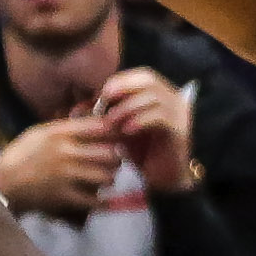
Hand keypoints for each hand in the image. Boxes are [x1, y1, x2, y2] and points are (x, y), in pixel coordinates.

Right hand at [0, 114, 122, 218]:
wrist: (1, 184)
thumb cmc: (19, 155)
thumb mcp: (39, 132)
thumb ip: (65, 127)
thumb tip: (92, 122)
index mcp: (59, 133)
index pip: (99, 126)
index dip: (115, 130)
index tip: (119, 134)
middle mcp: (66, 152)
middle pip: (110, 152)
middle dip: (117, 156)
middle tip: (116, 159)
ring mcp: (67, 175)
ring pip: (106, 176)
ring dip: (109, 177)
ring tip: (106, 177)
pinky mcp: (65, 197)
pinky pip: (95, 201)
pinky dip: (103, 202)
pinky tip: (104, 200)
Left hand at [97, 67, 194, 193]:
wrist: (165, 180)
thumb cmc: (142, 154)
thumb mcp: (120, 131)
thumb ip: (103, 117)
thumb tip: (76, 109)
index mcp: (160, 94)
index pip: (140, 75)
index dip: (120, 81)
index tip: (100, 96)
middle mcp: (172, 99)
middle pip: (149, 78)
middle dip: (123, 86)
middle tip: (104, 100)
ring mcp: (179, 113)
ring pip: (153, 96)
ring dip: (128, 106)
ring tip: (111, 120)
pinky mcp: (179, 130)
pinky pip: (161, 117)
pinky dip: (140, 120)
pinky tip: (126, 131)